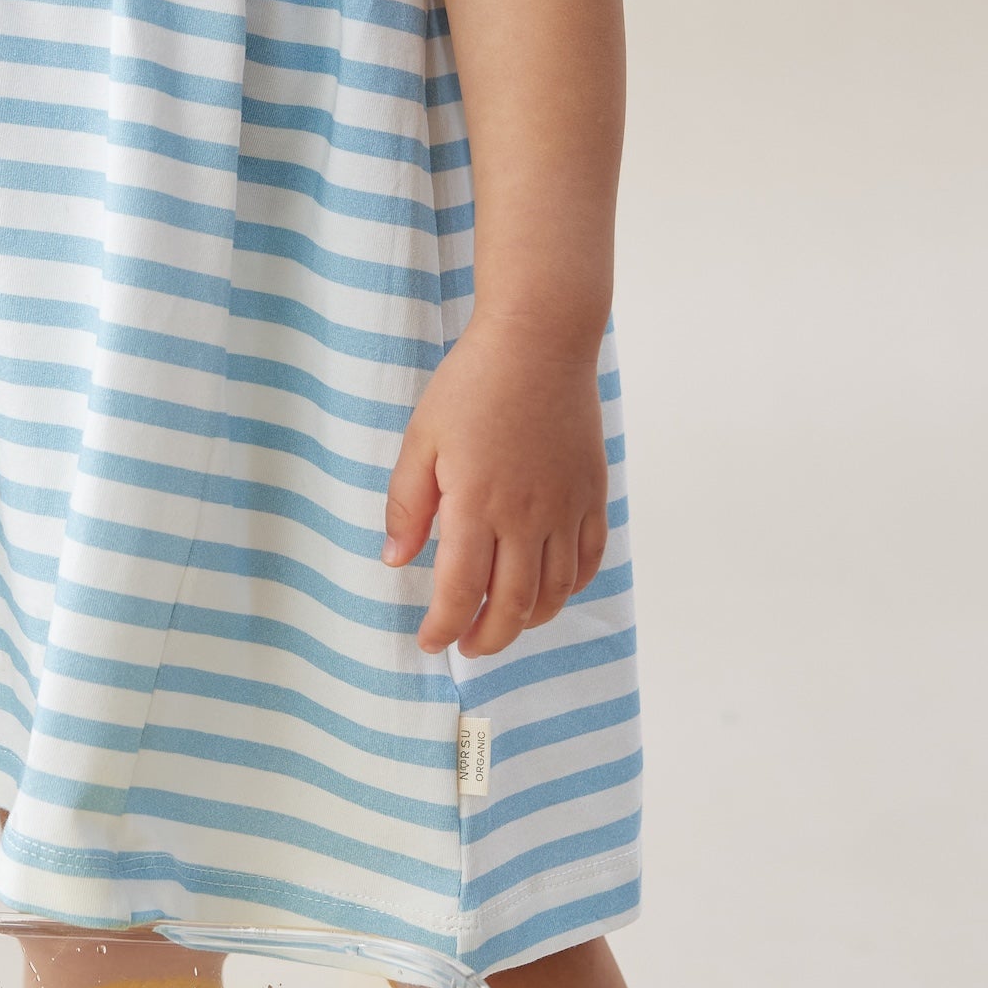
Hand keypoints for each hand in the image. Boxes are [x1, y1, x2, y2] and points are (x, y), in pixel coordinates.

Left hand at [382, 319, 609, 657]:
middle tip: (467, 646)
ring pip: (555, 592)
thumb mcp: (422, 440)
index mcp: (476, 506)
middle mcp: (527, 518)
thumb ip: (407, 505)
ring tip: (502, 623)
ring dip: (527, 620)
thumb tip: (396, 560)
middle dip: (486, 638)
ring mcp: (566, 508)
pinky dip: (571, 587)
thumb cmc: (473, 384)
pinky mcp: (592, 493)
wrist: (540, 341)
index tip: (430, 642)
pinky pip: (589, 559)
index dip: (442, 628)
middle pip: (512, 607)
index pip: (459, 592)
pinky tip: (548, 590)